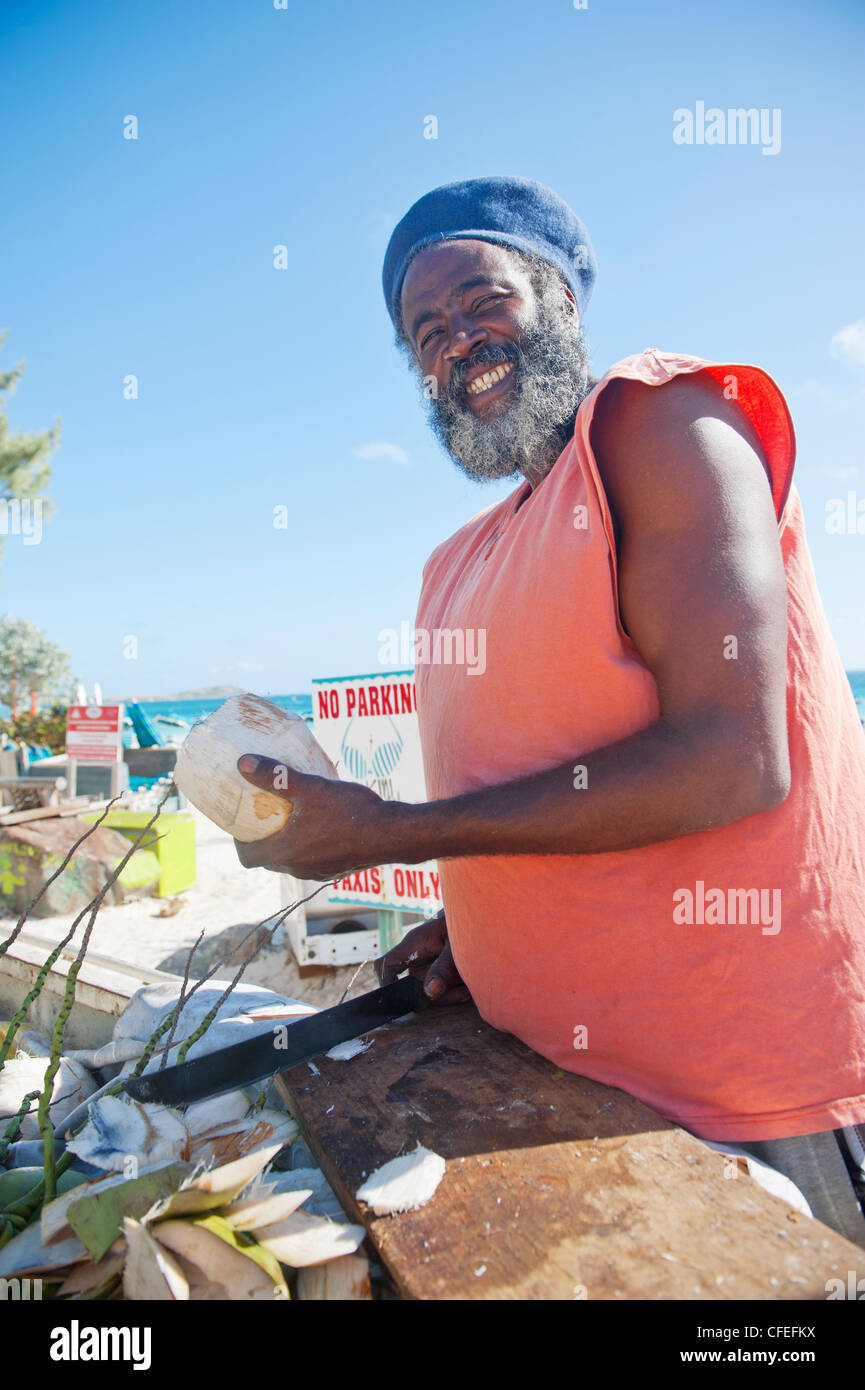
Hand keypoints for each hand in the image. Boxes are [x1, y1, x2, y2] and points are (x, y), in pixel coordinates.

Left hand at [233, 754, 395, 878]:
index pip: (247, 857)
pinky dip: (308, 847)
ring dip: (287, 843)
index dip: (239, 842)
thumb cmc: (350, 812)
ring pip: (291, 860)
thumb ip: (276, 776)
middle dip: (262, 839)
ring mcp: (317, 872)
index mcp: (284, 852)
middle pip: (267, 859)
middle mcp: (297, 868)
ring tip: (293, 816)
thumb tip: (243, 762)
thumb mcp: (310, 788)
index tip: (242, 823)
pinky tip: (321, 825)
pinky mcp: (335, 871)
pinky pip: (312, 861)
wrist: (391, 834)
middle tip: (265, 814)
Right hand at [375, 911, 470, 1004]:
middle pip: (415, 984)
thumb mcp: (459, 948)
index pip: (387, 963)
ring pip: (431, 988)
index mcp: (415, 943)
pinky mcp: (441, 967)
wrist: (482, 912)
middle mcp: (418, 953)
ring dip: (450, 993)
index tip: (400, 999)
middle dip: (438, 994)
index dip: (386, 982)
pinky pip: (442, 986)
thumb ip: (445, 969)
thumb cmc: (469, 922)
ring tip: (469, 986)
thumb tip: (430, 992)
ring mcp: (429, 961)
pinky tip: (468, 986)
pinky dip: (456, 990)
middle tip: (463, 991)